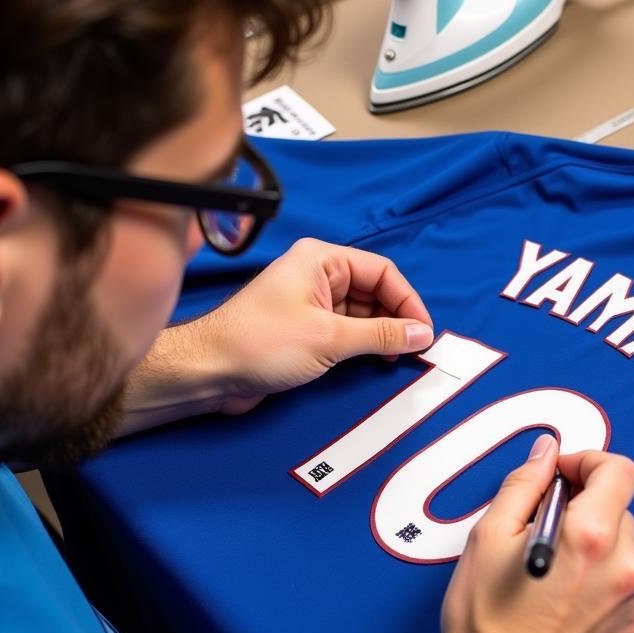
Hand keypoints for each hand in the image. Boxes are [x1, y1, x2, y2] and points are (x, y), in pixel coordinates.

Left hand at [204, 237, 433, 414]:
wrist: (210, 371)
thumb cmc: (257, 343)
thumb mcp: (329, 338)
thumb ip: (380, 335)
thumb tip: (419, 333)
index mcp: (321, 261)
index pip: (382, 271)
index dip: (407, 300)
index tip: (423, 330)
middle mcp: (317, 276)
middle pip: (375, 291)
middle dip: (397, 318)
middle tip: (414, 347)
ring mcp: (310, 303)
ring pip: (362, 313)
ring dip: (382, 334)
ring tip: (396, 357)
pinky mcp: (305, 330)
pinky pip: (346, 331)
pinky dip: (364, 344)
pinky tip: (375, 360)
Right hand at [438, 435, 633, 632]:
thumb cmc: (485, 623)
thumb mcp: (488, 538)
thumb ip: (524, 484)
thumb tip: (548, 452)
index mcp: (591, 536)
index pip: (619, 470)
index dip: (588, 462)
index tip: (559, 476)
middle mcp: (626, 566)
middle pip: (618, 508)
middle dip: (582, 507)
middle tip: (538, 529)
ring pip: (621, 547)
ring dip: (591, 545)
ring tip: (547, 575)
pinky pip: (623, 583)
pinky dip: (598, 579)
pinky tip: (561, 602)